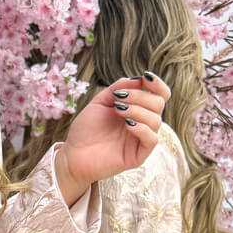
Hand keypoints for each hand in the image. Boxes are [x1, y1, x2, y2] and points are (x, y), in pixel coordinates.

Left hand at [61, 72, 170, 193]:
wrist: (73, 154)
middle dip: (141, 96)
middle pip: (158, 104)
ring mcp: (141, 139)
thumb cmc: (86, 129)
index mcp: (136, 109)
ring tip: (118, 110)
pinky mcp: (138, 155)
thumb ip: (119, 87)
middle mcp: (142, 123)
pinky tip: (128, 124)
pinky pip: (152, 140)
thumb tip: (139, 79)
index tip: (146, 77)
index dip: (157, 85)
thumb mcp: (101, 101)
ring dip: (138, 111)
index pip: (159, 95)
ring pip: (156, 120)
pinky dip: (142, 129)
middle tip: (120, 99)